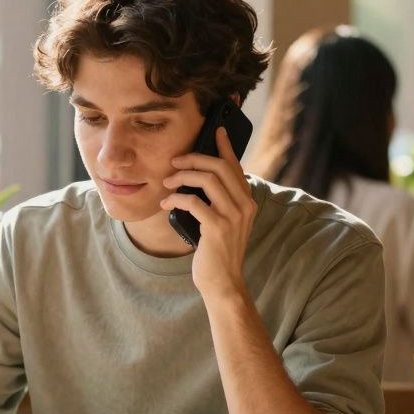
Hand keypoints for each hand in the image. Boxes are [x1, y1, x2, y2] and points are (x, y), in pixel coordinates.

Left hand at [160, 127, 257, 298]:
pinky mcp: (217, 227)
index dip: (225, 146)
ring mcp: (233, 216)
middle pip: (220, 167)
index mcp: (247, 202)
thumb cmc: (218, 252)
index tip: (217, 130)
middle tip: (175, 161)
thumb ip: (219, 201)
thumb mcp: (223, 222)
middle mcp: (244, 206)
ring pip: (208, 179)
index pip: (236, 166)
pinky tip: (166, 202)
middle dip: (195, 158)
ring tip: (167, 181)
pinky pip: (193, 201)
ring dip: (183, 175)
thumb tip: (197, 178)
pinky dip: (176, 197)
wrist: (223, 283)